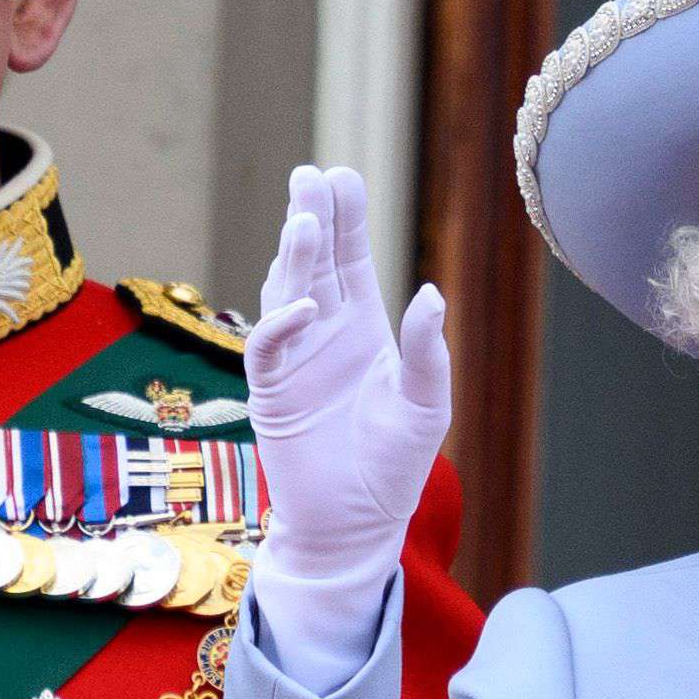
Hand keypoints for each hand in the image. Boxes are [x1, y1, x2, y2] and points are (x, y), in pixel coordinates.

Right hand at [246, 166, 452, 688]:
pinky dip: (281, 323)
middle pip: (314, 262)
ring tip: (304, 218)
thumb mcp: (426, 404)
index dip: (346, 219)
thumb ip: (427, 351)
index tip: (342, 176)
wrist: (356, 523)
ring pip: (286, 292)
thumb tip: (431, 293)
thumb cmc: (394, 466)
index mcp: (362, 327)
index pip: (350, 260)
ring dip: (294, 258)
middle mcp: (323, 333)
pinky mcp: (271, 393)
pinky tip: (305, 305)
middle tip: (311, 176)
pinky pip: (268, 348)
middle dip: (312, 218)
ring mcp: (294, 360)